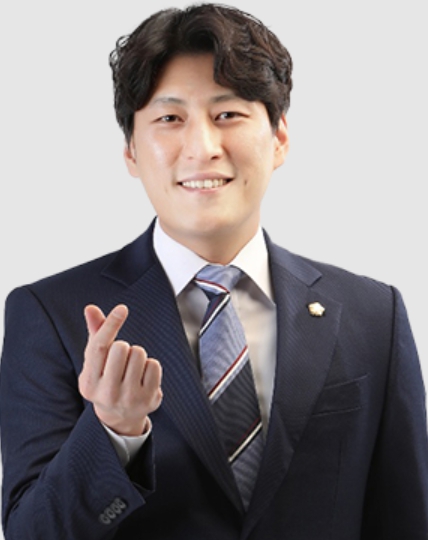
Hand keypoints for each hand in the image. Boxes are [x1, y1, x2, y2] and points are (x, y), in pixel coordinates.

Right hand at [78, 304, 162, 435]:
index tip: (122, 309)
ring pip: (139, 353)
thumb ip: (95, 333)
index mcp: (89, 383)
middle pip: (121, 347)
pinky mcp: (149, 399)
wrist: (120, 416)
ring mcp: (129, 398)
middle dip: (123, 347)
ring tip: (131, 369)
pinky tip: (143, 377)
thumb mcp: (95, 362)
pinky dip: (150, 365)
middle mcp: (107, 393)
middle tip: (121, 360)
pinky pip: (154, 364)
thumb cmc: (106, 379)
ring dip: (137, 355)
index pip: (99, 347)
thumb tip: (90, 308)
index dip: (111, 324)